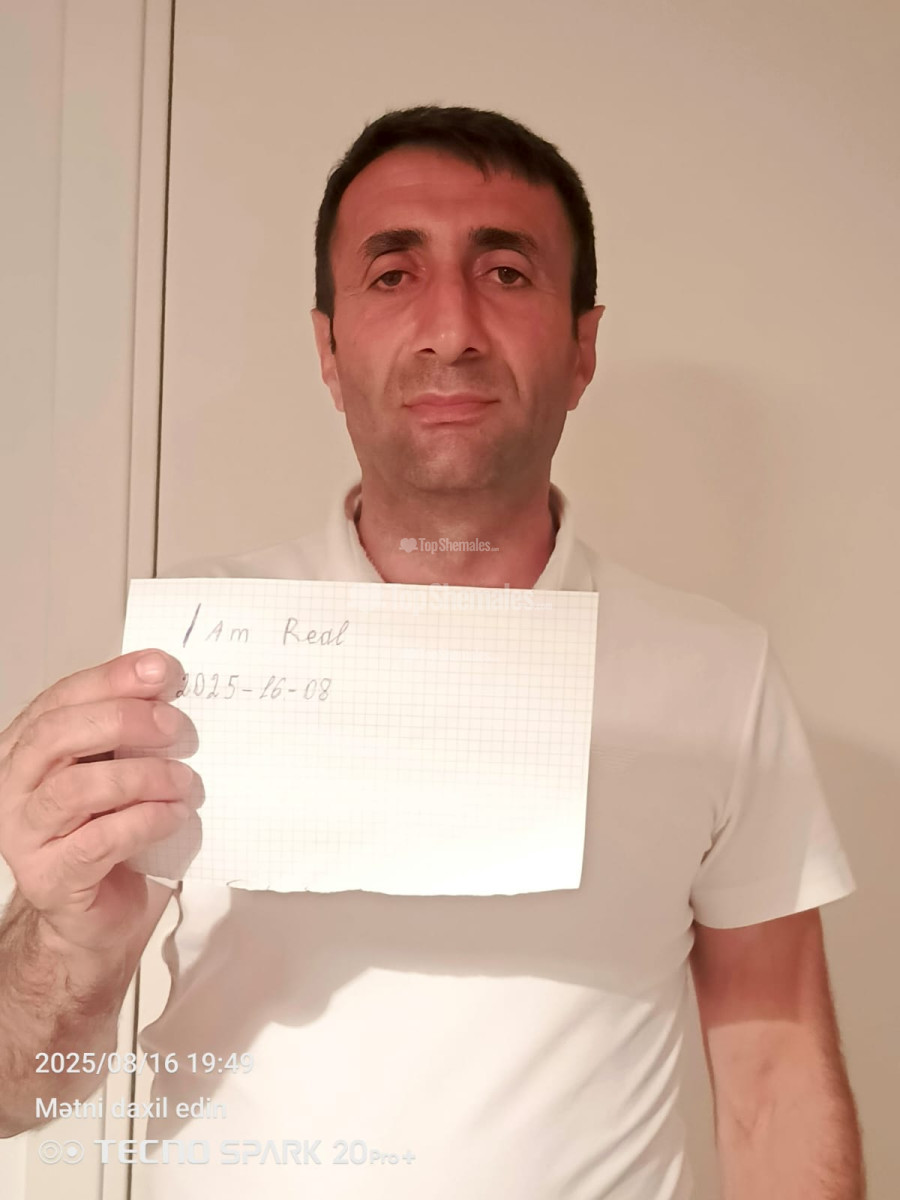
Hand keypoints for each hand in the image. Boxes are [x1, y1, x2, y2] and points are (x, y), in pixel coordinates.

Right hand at [0, 650, 199, 955]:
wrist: (98, 915)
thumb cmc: (111, 834)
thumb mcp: (121, 768)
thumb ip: (132, 732)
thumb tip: (170, 686)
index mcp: (27, 748)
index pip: (62, 698)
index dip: (113, 678)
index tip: (163, 670)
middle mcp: (14, 786)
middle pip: (58, 734)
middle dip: (125, 720)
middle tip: (179, 728)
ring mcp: (24, 834)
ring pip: (76, 787)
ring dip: (143, 776)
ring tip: (186, 781)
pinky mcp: (50, 877)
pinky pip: (99, 840)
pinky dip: (146, 820)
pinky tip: (175, 815)